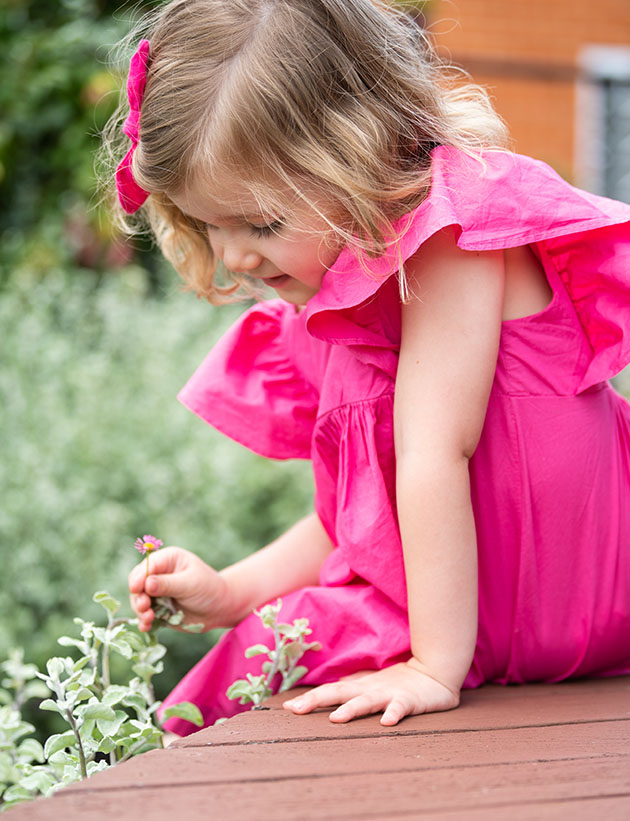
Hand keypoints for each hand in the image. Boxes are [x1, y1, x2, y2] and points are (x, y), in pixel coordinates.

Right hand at [128, 546, 230, 631]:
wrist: (220, 608)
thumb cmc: (209, 588)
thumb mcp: (190, 583)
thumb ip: (168, 584)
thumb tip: (146, 584)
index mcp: (167, 560)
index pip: (146, 566)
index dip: (139, 578)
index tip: (137, 589)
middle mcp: (159, 574)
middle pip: (138, 583)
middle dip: (138, 596)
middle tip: (144, 607)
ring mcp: (157, 592)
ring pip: (138, 600)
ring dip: (140, 610)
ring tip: (149, 618)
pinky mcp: (158, 609)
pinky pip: (145, 615)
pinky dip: (144, 621)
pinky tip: (147, 627)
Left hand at [282, 658, 459, 725]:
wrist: (434, 673)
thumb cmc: (399, 681)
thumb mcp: (371, 686)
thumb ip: (351, 689)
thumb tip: (328, 692)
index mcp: (359, 687)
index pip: (329, 691)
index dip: (309, 698)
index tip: (286, 707)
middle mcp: (369, 689)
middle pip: (338, 693)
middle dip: (316, 700)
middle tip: (295, 709)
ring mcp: (389, 693)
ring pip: (366, 701)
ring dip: (351, 709)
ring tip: (335, 719)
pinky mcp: (409, 700)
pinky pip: (400, 707)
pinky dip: (394, 713)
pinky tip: (387, 722)